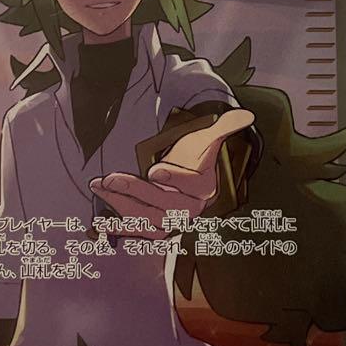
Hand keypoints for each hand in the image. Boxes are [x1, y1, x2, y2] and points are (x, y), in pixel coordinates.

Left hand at [89, 108, 253, 238]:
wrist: (187, 181)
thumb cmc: (194, 158)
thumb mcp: (207, 140)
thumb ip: (224, 127)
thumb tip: (246, 115)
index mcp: (203, 187)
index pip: (190, 185)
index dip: (173, 178)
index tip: (154, 170)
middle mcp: (190, 209)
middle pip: (163, 203)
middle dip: (135, 190)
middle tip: (110, 177)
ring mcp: (172, 222)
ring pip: (146, 218)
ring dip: (120, 203)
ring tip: (99, 186)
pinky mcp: (156, 229)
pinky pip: (137, 230)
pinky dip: (118, 224)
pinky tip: (100, 217)